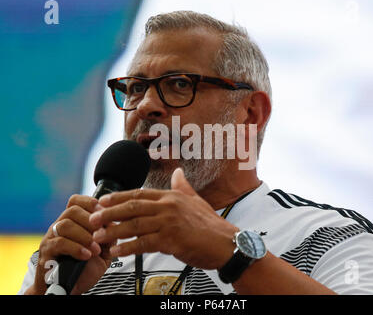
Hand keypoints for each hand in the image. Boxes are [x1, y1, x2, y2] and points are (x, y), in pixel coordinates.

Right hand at [29, 195, 114, 294]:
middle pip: (72, 210)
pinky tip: (87, 255)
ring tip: (96, 249)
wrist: (71, 288)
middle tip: (102, 232)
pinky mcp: (46, 253)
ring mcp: (51, 238)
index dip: (90, 203)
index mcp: (73, 222)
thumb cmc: (86, 267)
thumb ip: (109, 234)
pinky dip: (77, 248)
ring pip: (65, 225)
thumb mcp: (104, 249)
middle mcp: (59, 226)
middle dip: (91, 220)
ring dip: (85, 236)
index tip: (103, 212)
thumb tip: (114, 222)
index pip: (75, 201)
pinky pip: (60, 243)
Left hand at [89, 168, 238, 269]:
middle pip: (132, 207)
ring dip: (114, 231)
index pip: (139, 193)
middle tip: (93, 219)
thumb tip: (178, 172)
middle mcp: (169, 206)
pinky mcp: (172, 240)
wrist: (226, 244)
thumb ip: (183, 186)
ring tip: (99, 237)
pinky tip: (118, 251)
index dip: (118, 197)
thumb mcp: (196, 200)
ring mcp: (170, 222)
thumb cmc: (211, 225)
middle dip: (109, 213)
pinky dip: (129, 247)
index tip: (102, 201)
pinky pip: (144, 243)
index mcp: (171, 197)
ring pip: (135, 225)